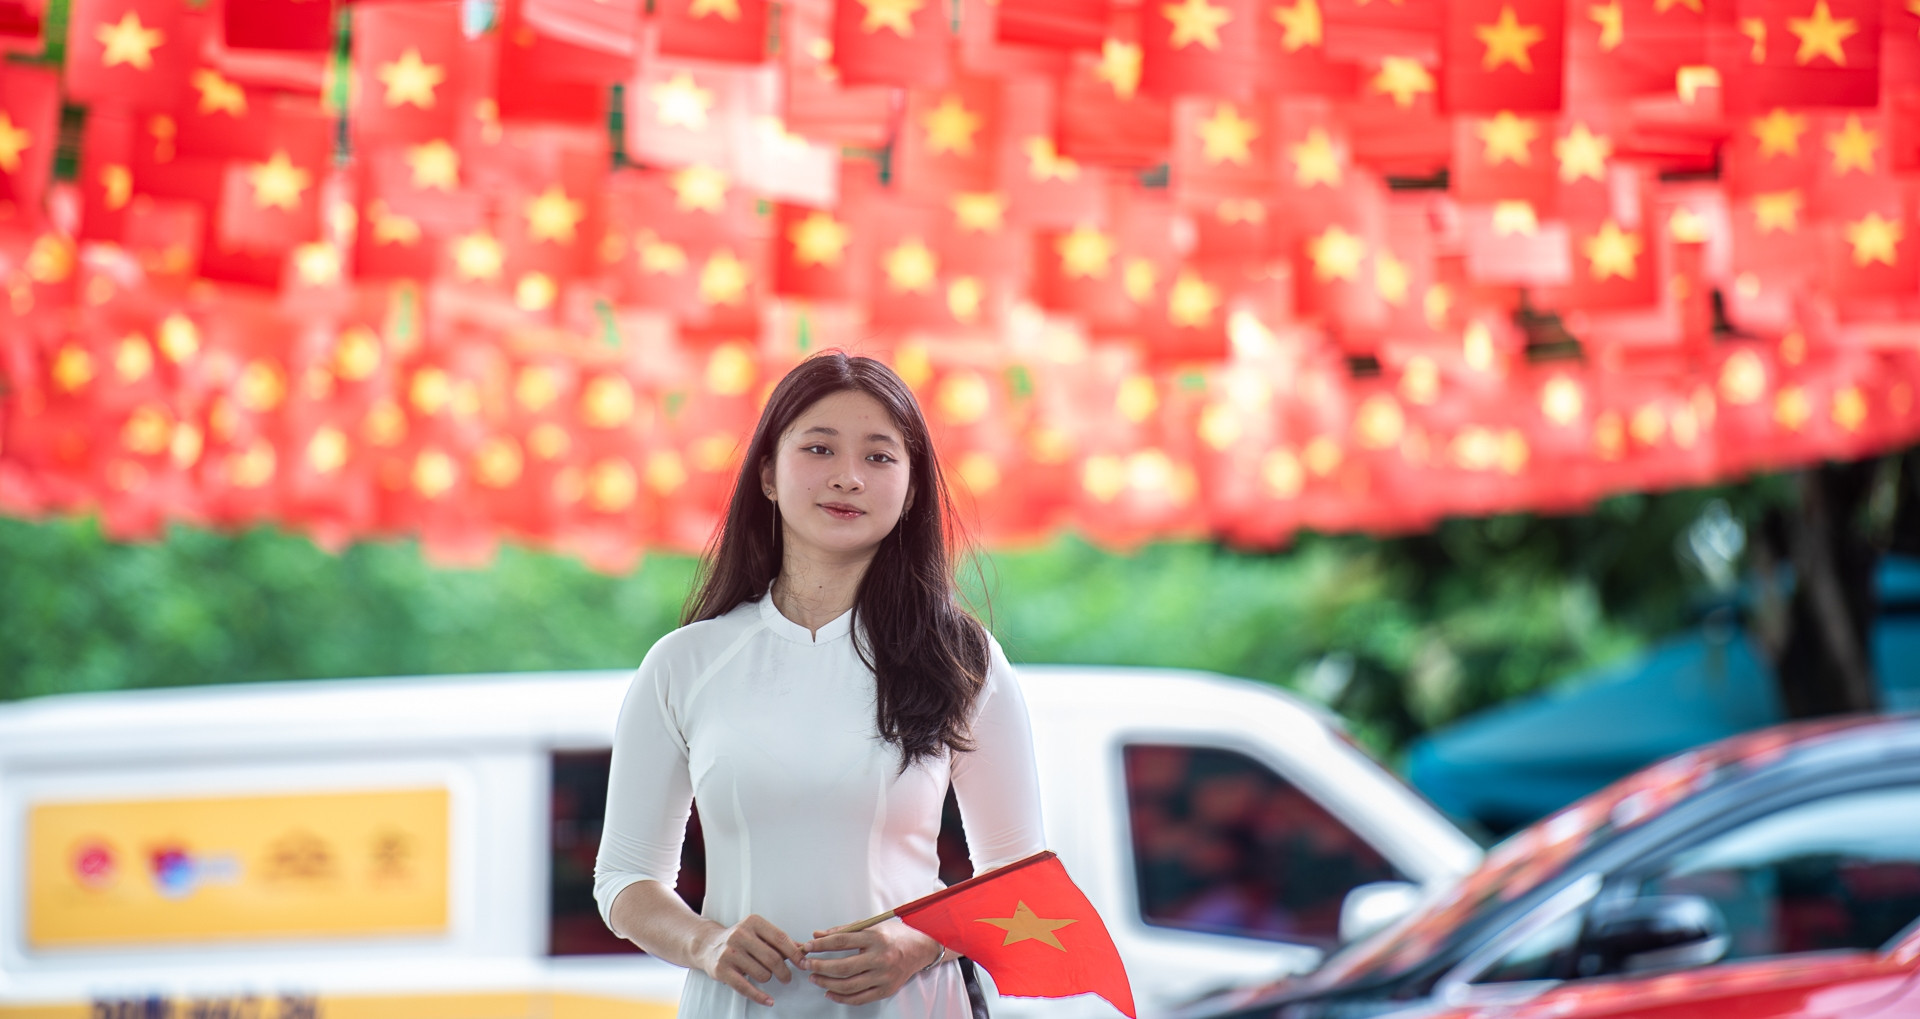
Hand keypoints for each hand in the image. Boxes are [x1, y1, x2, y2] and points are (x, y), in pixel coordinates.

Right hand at [697, 914, 805, 1005]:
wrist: (708, 945)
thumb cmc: (739, 939)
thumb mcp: (758, 933)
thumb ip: (779, 941)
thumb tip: (803, 949)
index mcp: (753, 922)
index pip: (780, 938)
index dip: (795, 953)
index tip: (803, 963)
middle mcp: (740, 935)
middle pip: (773, 958)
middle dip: (784, 971)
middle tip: (787, 978)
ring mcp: (730, 952)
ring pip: (762, 973)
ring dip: (767, 978)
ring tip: (762, 974)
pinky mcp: (722, 969)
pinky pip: (745, 987)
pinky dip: (759, 996)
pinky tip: (768, 1000)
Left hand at [801, 921, 945, 1005]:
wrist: (922, 949)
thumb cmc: (895, 935)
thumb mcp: (871, 926)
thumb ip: (844, 931)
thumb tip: (818, 935)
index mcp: (875, 938)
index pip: (841, 941)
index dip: (821, 945)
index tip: (808, 946)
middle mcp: (880, 958)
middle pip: (843, 966)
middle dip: (820, 967)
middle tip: (806, 965)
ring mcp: (884, 976)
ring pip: (849, 985)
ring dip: (827, 983)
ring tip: (815, 978)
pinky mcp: (886, 989)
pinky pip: (860, 998)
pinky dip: (841, 998)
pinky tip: (830, 992)